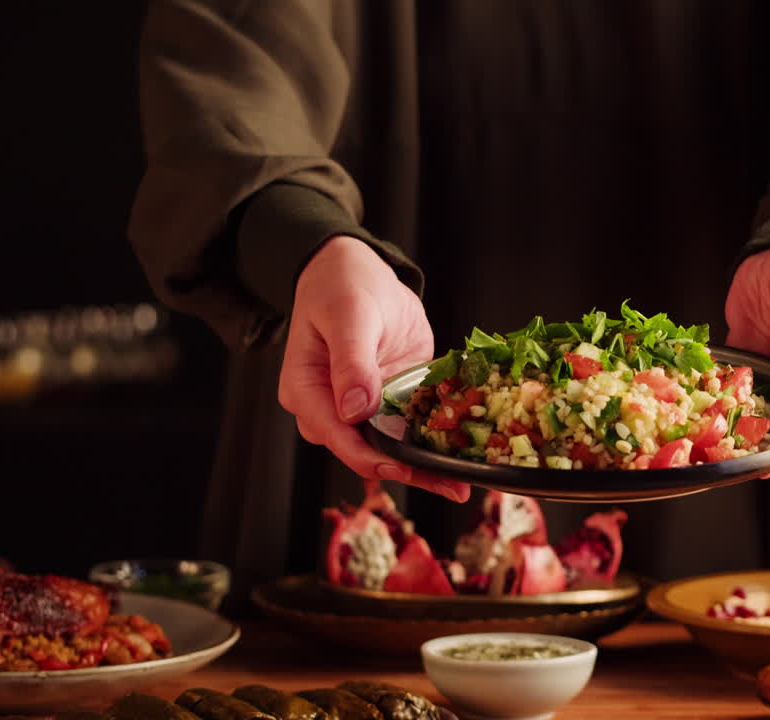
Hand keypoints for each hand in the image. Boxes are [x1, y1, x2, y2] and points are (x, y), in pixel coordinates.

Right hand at [279, 235, 470, 501]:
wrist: (358, 271)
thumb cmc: (341, 286)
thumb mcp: (347, 316)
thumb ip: (351, 362)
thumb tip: (355, 409)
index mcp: (306, 391)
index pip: (337, 436)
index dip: (371, 457)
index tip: (403, 467)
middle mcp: (331, 409)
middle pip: (366, 452)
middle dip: (407, 472)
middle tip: (450, 487)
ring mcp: (362, 409)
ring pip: (391, 449)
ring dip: (425, 468)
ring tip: (462, 485)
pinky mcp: (389, 402)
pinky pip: (410, 429)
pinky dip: (434, 443)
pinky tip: (462, 457)